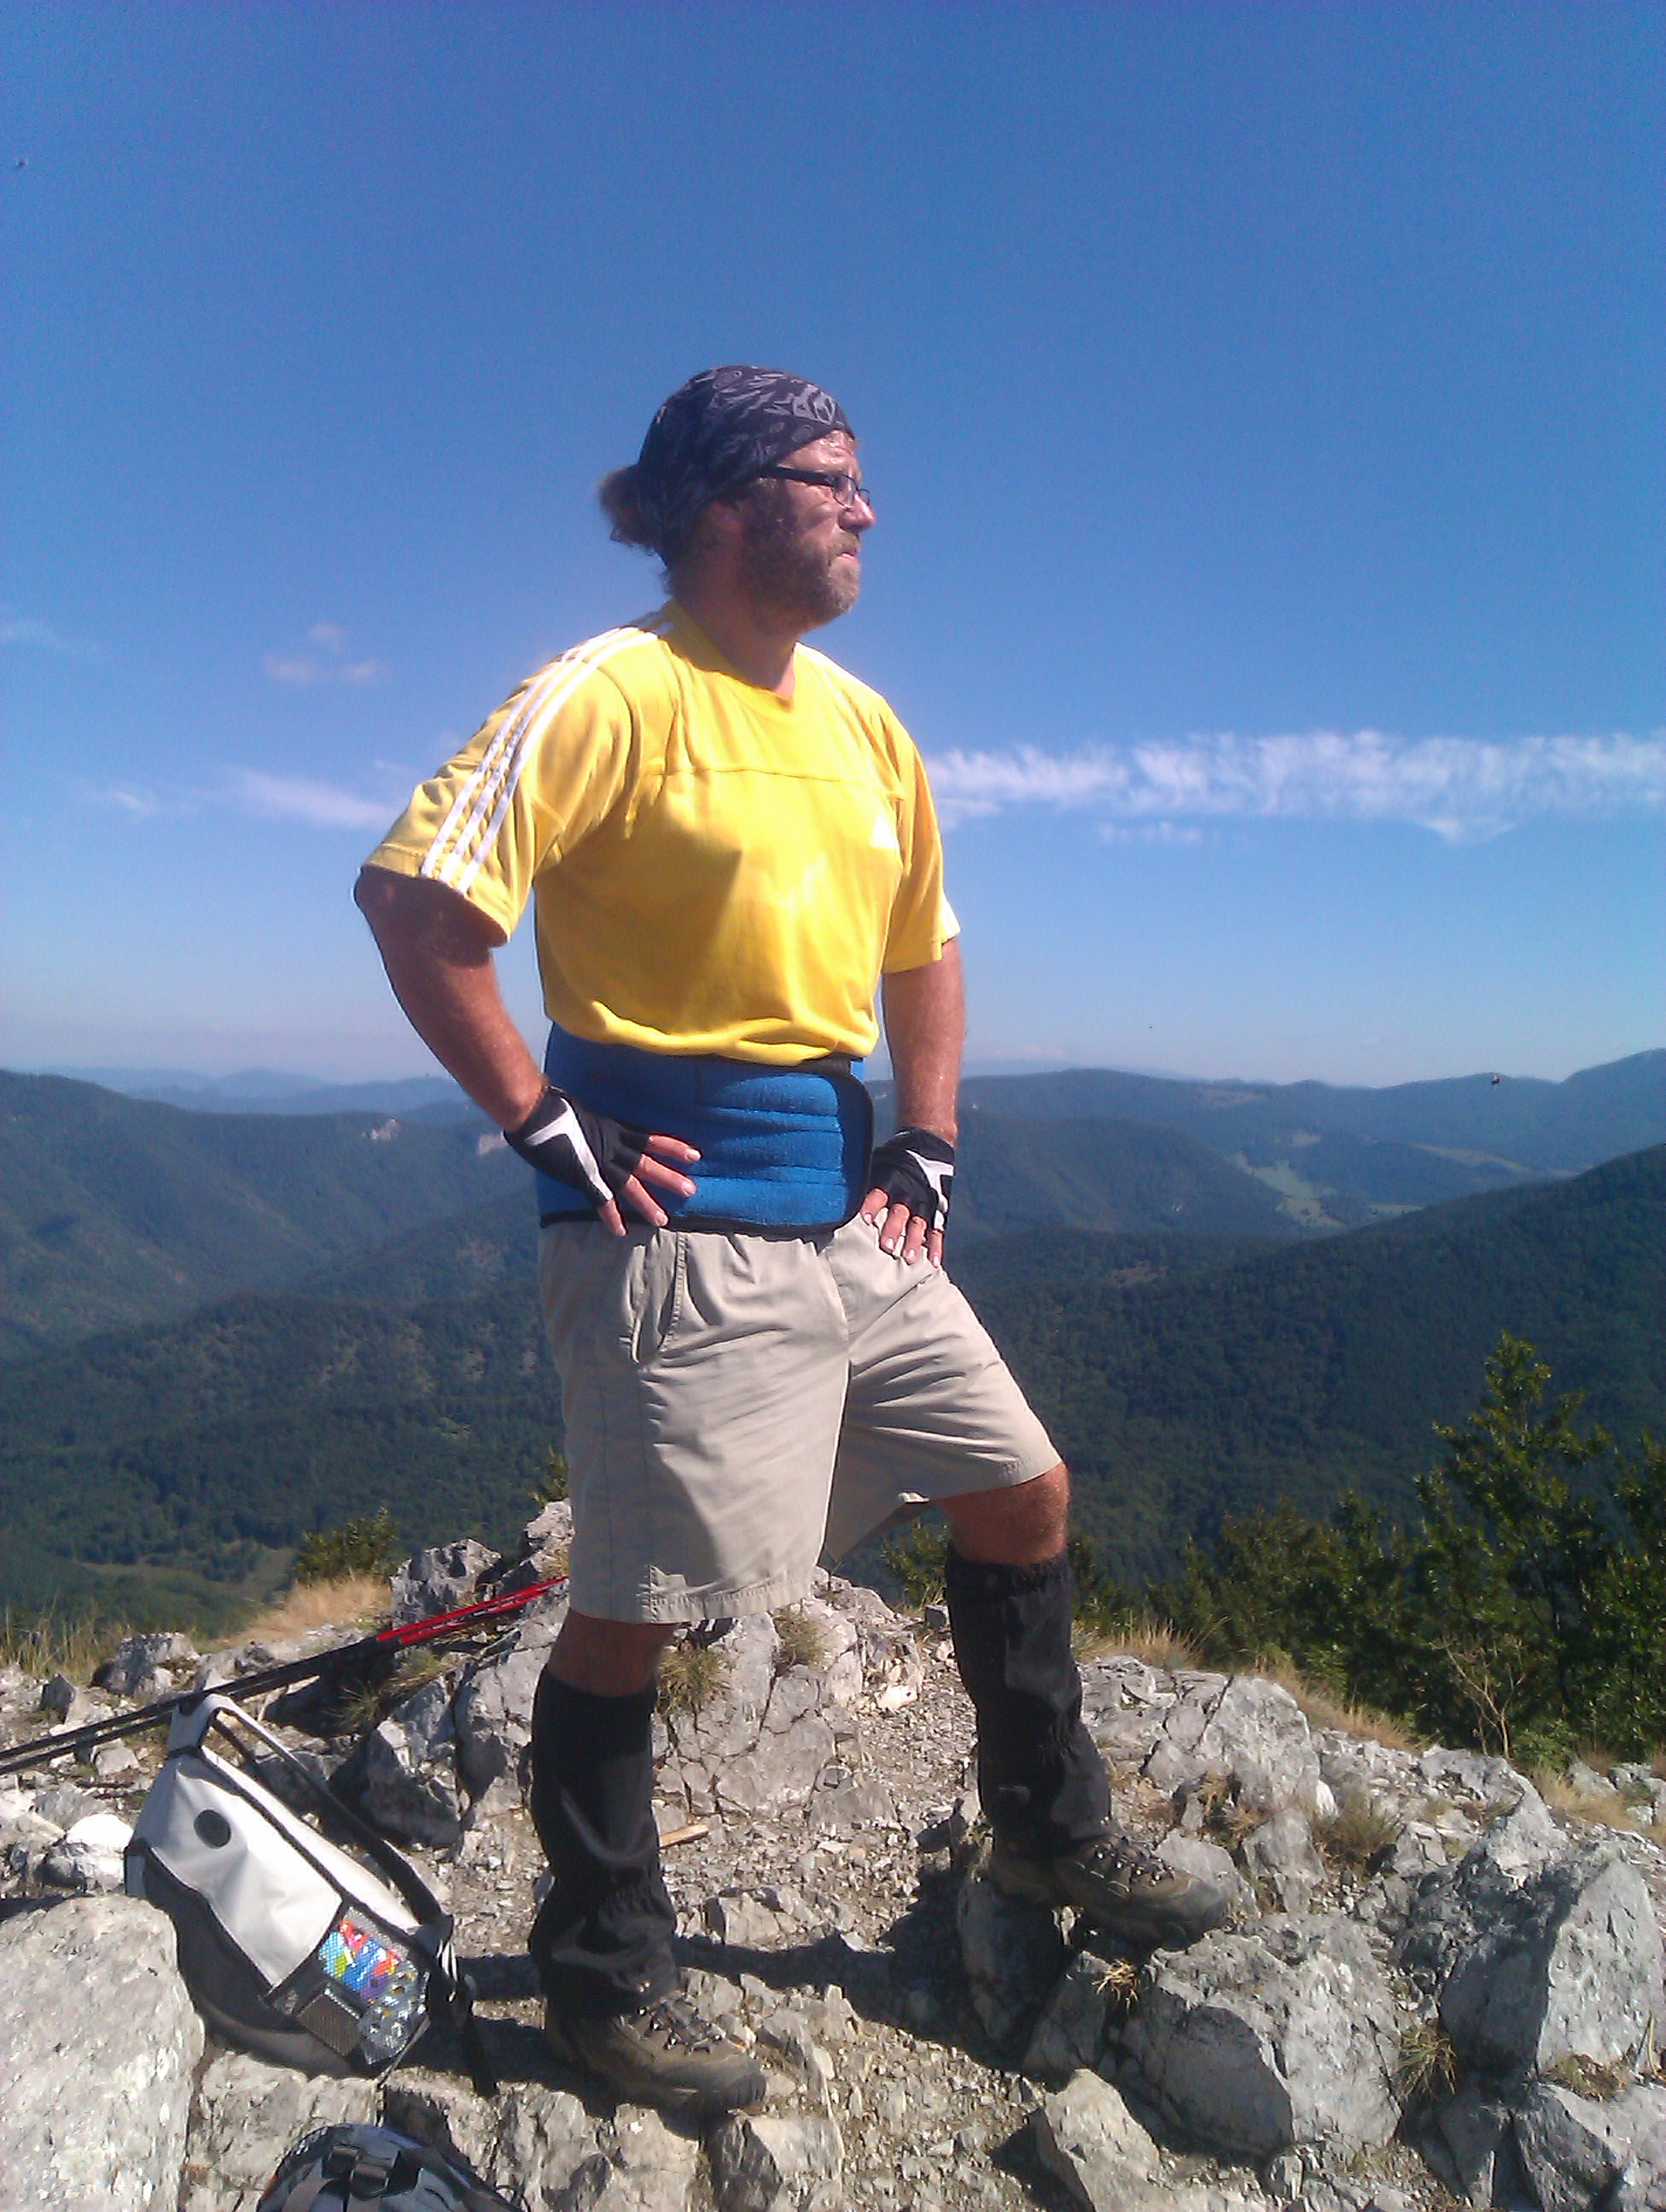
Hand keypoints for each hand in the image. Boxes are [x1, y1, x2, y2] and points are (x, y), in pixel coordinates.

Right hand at [504, 1085, 698, 1234]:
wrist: (534, 1110)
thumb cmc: (553, 1105)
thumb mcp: (584, 1112)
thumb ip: (595, 1124)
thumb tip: (595, 1128)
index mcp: (613, 1128)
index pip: (650, 1139)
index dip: (673, 1146)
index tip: (694, 1154)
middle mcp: (612, 1145)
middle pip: (647, 1163)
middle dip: (669, 1177)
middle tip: (691, 1190)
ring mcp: (598, 1161)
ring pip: (630, 1185)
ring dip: (646, 1202)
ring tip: (663, 1219)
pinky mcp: (582, 1175)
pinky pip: (600, 1200)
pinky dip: (610, 1216)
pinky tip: (621, 1231)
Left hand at [860, 1126, 954, 1267]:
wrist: (928, 1149)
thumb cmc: (895, 1161)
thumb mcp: (878, 1163)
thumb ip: (862, 1178)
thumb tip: (832, 1190)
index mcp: (892, 1179)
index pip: (880, 1193)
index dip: (872, 1205)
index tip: (865, 1220)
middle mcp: (909, 1192)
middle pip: (900, 1212)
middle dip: (893, 1229)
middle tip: (886, 1247)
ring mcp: (925, 1203)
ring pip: (920, 1224)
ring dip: (914, 1241)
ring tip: (908, 1257)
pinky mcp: (938, 1211)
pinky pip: (938, 1230)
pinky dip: (936, 1246)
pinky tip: (933, 1261)